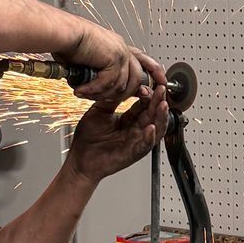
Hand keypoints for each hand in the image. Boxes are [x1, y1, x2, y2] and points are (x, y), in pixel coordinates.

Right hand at [65, 20, 161, 107]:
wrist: (63, 34)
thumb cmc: (68, 44)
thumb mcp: (88, 63)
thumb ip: (99, 74)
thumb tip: (101, 89)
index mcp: (118, 47)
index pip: (144, 61)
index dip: (154, 72)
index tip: (160, 83)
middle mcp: (122, 49)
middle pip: (136, 78)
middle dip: (125, 94)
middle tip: (106, 101)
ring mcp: (120, 53)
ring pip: (122, 85)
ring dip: (102, 94)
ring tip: (85, 93)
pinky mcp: (114, 58)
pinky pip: (109, 83)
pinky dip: (94, 90)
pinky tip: (82, 90)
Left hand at [66, 68, 168, 183]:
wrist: (80, 159)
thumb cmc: (88, 139)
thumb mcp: (99, 111)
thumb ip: (111, 99)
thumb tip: (121, 83)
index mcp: (128, 119)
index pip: (144, 104)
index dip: (148, 94)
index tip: (146, 84)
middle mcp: (135, 130)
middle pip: (153, 114)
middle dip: (158, 101)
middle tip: (161, 89)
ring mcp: (136, 141)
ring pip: (156, 129)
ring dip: (161, 116)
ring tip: (162, 105)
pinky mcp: (133, 153)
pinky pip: (146, 145)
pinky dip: (150, 137)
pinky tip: (151, 127)